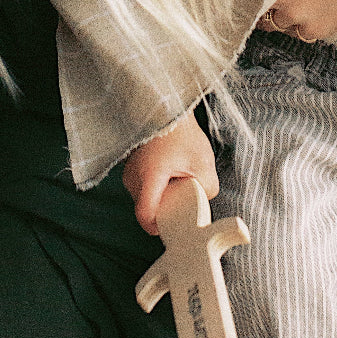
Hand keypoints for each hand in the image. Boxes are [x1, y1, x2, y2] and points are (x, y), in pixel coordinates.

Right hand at [122, 112, 218, 234]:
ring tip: (177, 177)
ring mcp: (128, 173)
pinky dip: (157, 187)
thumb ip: (208, 189)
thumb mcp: (204, 163)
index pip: (145, 215)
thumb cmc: (184, 134)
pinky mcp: (130, 169)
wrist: (166, 110)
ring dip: (162, 196)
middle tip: (184, 195)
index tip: (174, 226)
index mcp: (149, 176)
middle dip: (167, 209)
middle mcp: (133, 176)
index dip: (159, 227)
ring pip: (146, 200)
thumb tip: (202, 204)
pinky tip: (169, 173)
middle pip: (148, 210)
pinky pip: (144, 189)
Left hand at [261, 0, 336, 41]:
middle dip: (276, 11)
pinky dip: (312, 28)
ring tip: (315, 5)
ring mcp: (298, 11)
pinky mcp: (315, 28)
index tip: (257, 3)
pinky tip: (327, 12)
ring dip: (294, 21)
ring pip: (284, 26)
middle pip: (265, 13)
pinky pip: (304, 34)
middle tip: (293, 4)